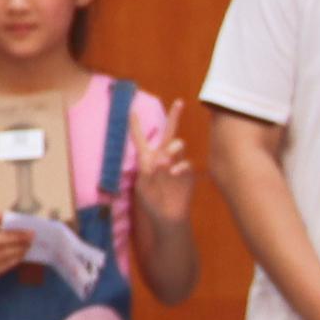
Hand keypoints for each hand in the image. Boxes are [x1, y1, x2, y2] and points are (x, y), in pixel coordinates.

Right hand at [0, 219, 30, 294]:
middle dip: (18, 236)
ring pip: (6, 253)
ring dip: (21, 248)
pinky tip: (23, 254)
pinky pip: (6, 264)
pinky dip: (16, 258)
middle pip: (0, 239)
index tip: (8, 214)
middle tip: (31, 233)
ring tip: (30, 244)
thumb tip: (10, 220)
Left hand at [131, 115, 197, 231]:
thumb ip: (149, 171)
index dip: (136, 126)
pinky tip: (173, 174)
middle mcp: (163, 157)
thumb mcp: (143, 187)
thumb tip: (161, 157)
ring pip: (178, 144)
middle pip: (168, 133)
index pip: (140, 139)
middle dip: (174, 117)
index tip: (132, 111)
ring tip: (165, 160)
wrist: (167, 217)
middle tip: (179, 102)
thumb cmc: (152, 202)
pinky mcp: (187, 173)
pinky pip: (186, 163)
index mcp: (147, 159)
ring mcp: (176, 164)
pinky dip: (180, 166)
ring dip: (172, 148)